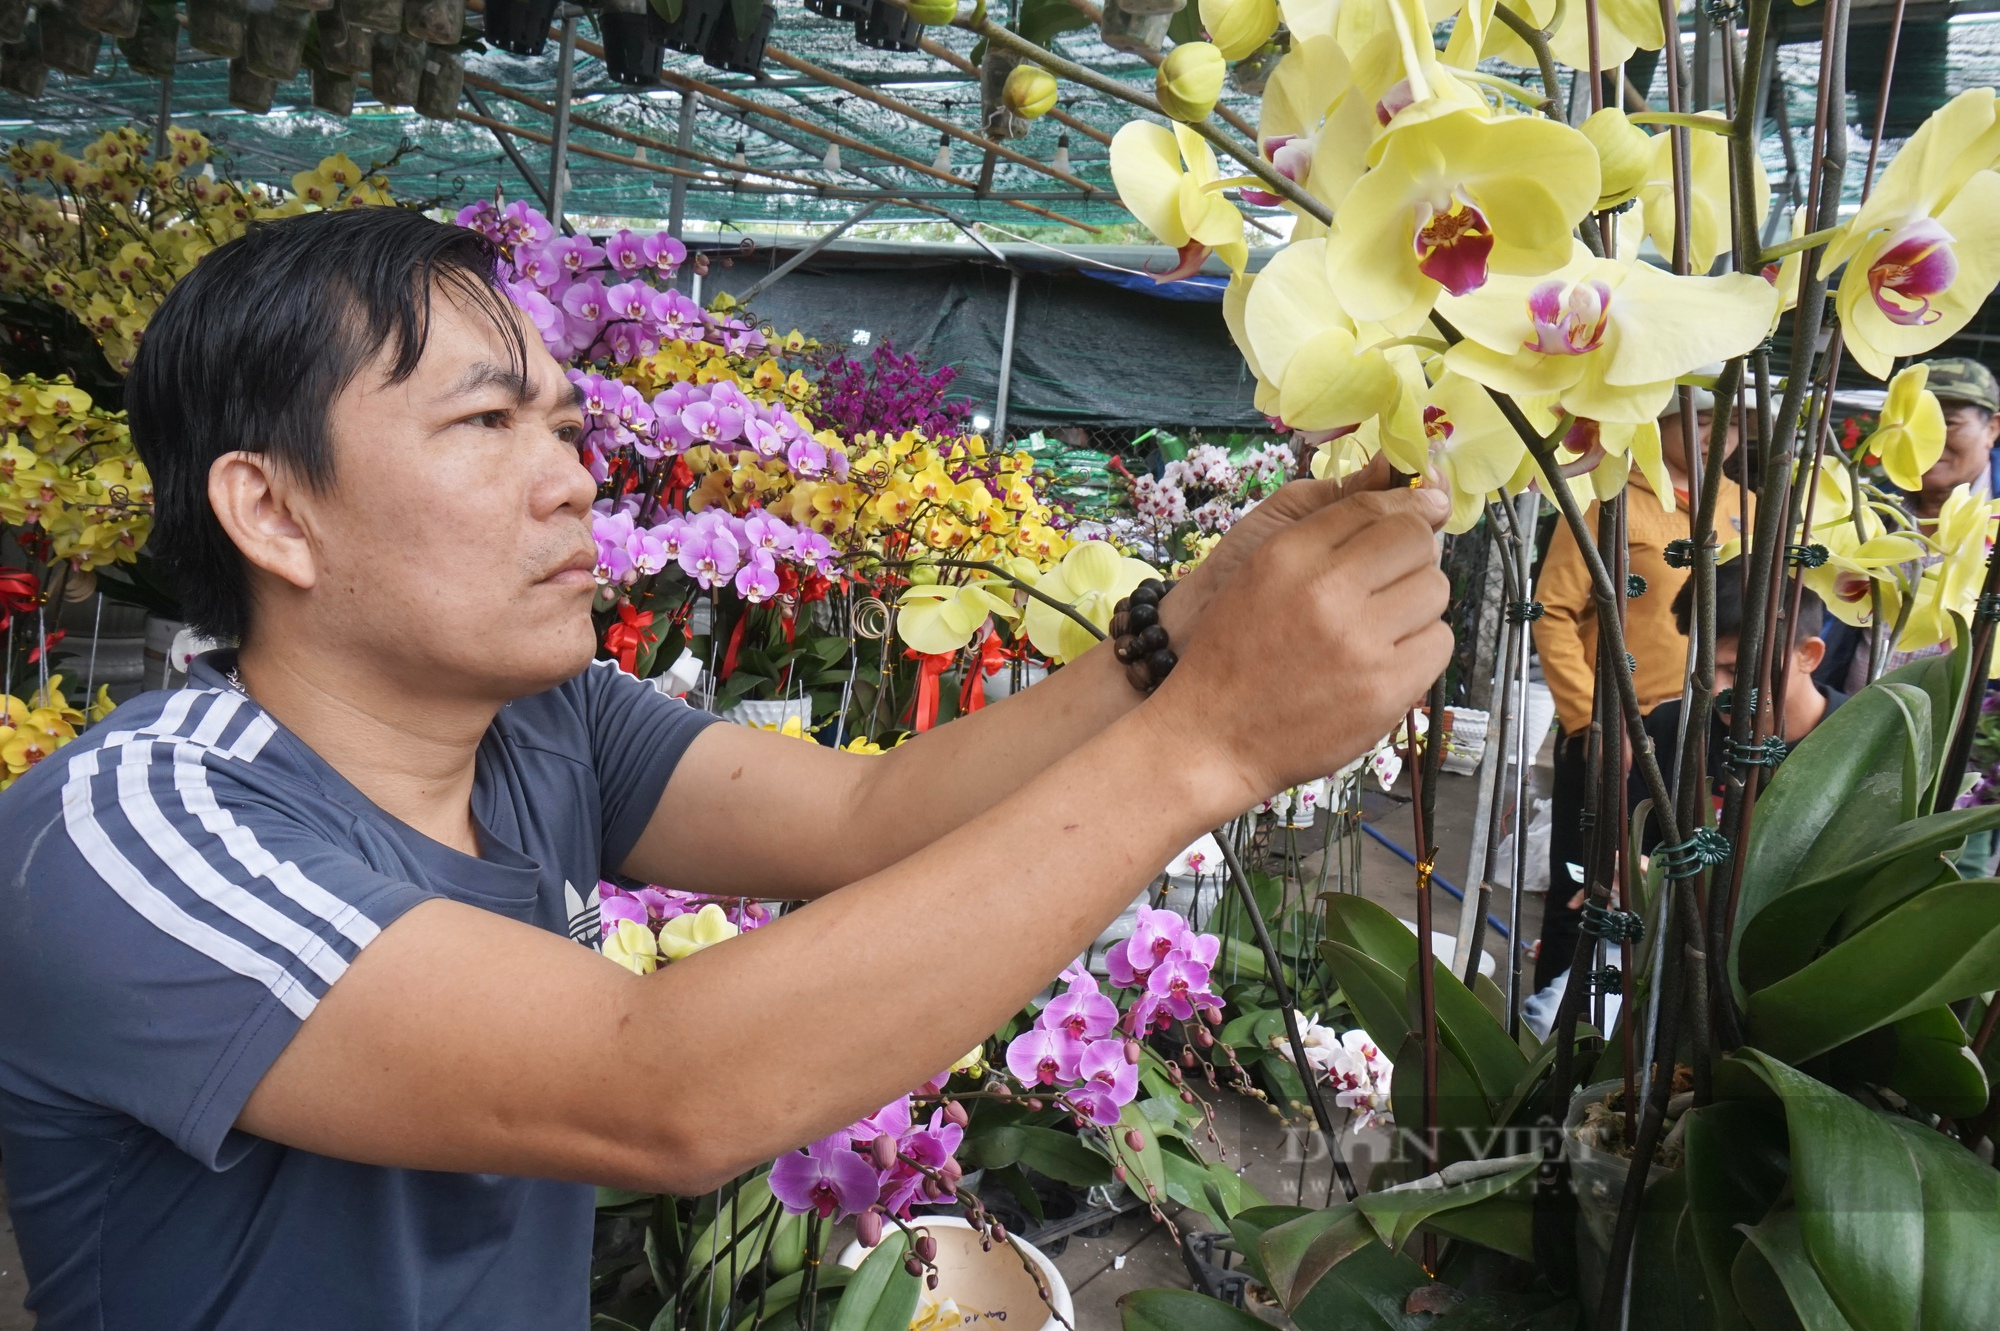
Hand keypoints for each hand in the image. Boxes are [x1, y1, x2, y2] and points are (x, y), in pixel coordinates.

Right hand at [1149, 481, 1452, 802]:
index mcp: (1288, 556)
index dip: (1408, 505)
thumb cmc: (1234, 655)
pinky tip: (1388, 659)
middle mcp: (1324, 592)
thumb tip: (1409, 503)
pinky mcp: (1385, 690)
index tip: (1424, 508)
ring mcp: (1359, 644)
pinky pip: (1440, 643)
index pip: (1372, 506)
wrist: (1212, 737)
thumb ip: (1322, 535)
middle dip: (1412, 556)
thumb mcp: (1258, 575)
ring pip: (1435, 590)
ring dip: (1418, 603)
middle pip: (1415, 543)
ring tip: (1383, 625)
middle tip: (1389, 583)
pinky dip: (1422, 648)